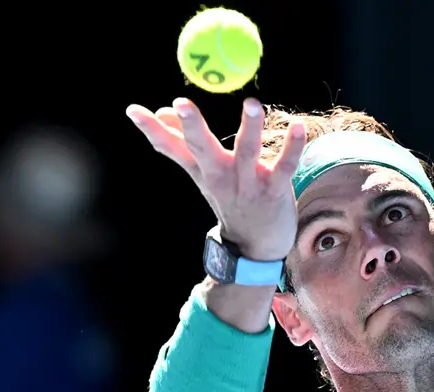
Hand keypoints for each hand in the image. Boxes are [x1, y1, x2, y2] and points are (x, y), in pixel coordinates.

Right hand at [126, 97, 305, 260]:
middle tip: (181, 103)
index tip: (133, 110)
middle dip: (192, 126)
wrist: (255, 246)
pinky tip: (299, 128)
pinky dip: (293, 147)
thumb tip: (160, 112)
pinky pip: (285, 166)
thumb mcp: (202, 174)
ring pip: (247, 152)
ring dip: (250, 128)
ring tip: (252, 103)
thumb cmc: (230, 200)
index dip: (152, 130)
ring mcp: (248, 183)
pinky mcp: (275, 190)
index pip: (172, 147)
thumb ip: (182, 143)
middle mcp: (221, 175)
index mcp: (203, 169)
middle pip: (203, 148)